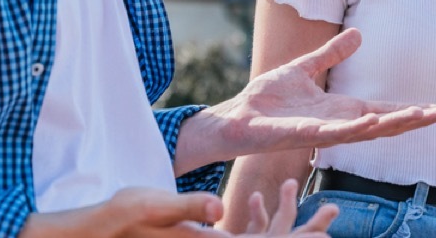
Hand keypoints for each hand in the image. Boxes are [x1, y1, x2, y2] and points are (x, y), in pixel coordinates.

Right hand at [19, 184, 333, 237]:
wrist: (103, 231)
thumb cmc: (126, 218)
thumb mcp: (156, 207)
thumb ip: (188, 207)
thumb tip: (220, 209)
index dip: (296, 237)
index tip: (326, 230)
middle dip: (300, 230)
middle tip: (333, 213)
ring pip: (256, 237)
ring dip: (282, 223)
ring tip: (302, 201)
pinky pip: (237, 235)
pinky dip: (254, 221)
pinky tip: (250, 204)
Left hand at [176, 28, 435, 172]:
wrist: (237, 117)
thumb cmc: (266, 100)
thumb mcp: (303, 69)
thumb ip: (330, 54)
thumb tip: (358, 34)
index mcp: (339, 109)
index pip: (382, 109)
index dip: (408, 109)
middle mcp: (336, 124)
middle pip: (383, 122)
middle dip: (413, 119)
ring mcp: (322, 132)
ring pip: (366, 131)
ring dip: (393, 124)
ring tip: (420, 116)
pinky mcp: (303, 135)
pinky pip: (334, 134)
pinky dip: (354, 128)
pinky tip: (372, 121)